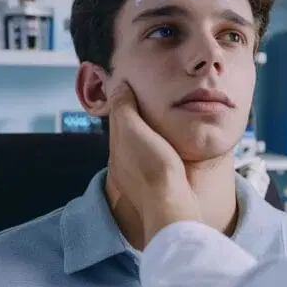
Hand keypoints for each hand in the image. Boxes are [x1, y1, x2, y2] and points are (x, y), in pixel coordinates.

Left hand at [107, 81, 200, 244]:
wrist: (170, 204)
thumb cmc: (154, 166)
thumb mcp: (133, 130)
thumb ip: (124, 108)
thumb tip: (118, 86)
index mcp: (117, 145)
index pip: (117, 114)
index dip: (124, 96)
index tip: (135, 81)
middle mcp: (122, 161)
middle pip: (127, 130)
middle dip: (135, 114)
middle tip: (148, 95)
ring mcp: (138, 174)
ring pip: (139, 144)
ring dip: (146, 130)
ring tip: (160, 117)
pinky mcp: (156, 184)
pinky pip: (152, 157)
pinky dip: (156, 145)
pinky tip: (167, 145)